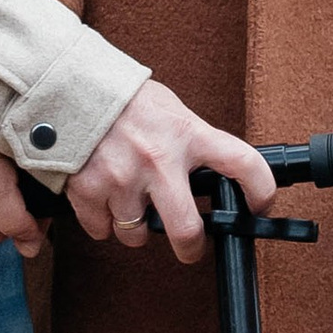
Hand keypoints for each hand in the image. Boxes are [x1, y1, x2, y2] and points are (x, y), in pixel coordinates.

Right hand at [63, 80, 274, 265]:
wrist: (70, 85)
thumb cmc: (125, 100)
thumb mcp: (170, 112)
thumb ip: (190, 143)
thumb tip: (210, 176)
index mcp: (187, 134)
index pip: (244, 164)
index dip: (261, 192)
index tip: (259, 206)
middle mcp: (159, 159)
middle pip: (186, 230)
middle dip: (190, 247)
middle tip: (189, 246)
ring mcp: (122, 178)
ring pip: (136, 234)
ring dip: (134, 227)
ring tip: (129, 204)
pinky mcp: (89, 189)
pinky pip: (101, 228)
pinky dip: (101, 221)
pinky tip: (103, 198)